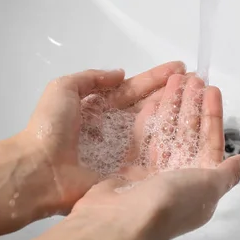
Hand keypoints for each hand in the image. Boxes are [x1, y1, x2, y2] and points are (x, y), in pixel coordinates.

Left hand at [19, 61, 185, 215]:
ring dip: (176, 114)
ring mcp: (123, 151)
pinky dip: (170, 142)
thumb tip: (120, 73)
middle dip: (172, 94)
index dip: (155, 79)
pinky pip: (152, 154)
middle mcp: (114, 129)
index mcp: (99, 109)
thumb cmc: (49, 128)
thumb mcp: (63, 88)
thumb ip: (91, 78)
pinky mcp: (128, 171)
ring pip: (155, 129)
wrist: (39, 170)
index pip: (133, 89)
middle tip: (198, 83)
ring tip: (200, 101)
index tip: (179, 68)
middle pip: (148, 108)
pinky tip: (190, 132)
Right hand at [69, 74, 239, 239]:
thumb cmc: (170, 204)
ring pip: (165, 134)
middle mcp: (178, 180)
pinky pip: (142, 139)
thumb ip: (228, 171)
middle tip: (191, 78)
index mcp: (201, 185)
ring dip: (171, 108)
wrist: (120, 222)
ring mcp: (152, 175)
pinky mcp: (128, 170)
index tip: (211, 89)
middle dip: (191, 106)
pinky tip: (152, 100)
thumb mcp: (208, 187)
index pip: (211, 142)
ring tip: (172, 81)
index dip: (212, 115)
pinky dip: (148, 120)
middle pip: (187, 135)